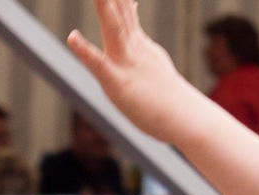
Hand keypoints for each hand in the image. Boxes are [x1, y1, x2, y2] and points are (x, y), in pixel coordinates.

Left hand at [67, 0, 204, 143]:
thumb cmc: (165, 95)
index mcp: (137, 42)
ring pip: (112, 29)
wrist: (186, 120)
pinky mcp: (118, 84)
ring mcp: (126, 64)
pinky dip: (86, 52)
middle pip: (117, 10)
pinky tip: (72, 38)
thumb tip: (130, 7)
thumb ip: (137, 33)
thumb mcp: (150, 57)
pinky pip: (100, 66)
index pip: (123, 6)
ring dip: (102, 7)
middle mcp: (131, 47)